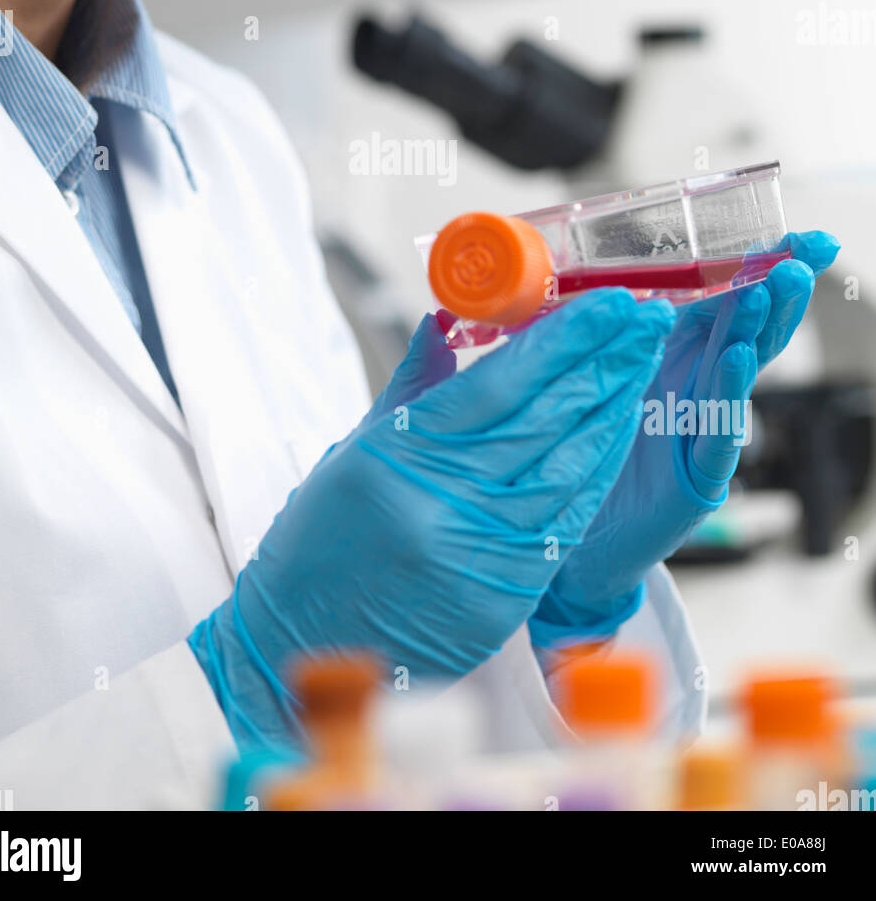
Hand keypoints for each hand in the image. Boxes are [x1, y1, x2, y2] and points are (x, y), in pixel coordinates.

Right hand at [188, 288, 675, 750]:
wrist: (303, 645)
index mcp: (404, 456)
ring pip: (570, 465)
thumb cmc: (320, 541)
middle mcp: (447, 503)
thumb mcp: (355, 449)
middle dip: (605, 359)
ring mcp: (482, 553)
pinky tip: (619, 430)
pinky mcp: (505, 596)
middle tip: (646, 314)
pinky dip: (597, 470)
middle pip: (547, 416)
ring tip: (642, 359)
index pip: (502, 381)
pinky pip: (568, 520)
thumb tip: (445, 324)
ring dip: (614, 408)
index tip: (606, 302)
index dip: (563, 338)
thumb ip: (412, 386)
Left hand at [529, 231, 839, 648]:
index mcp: (679, 357)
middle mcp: (700, 388)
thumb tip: (584, 271)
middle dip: (778, 290)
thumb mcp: (594, 373)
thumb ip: (597, 328)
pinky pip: (717, 433)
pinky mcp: (695, 475)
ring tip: (772, 289)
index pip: (728, 302)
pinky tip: (733, 362)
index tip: (800, 236)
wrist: (579, 540)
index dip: (762, 267)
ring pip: (740, 373)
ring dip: (756, 329)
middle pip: (749, 331)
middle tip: (800, 254)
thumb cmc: (589, 448)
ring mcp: (704, 430)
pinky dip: (727, 396)